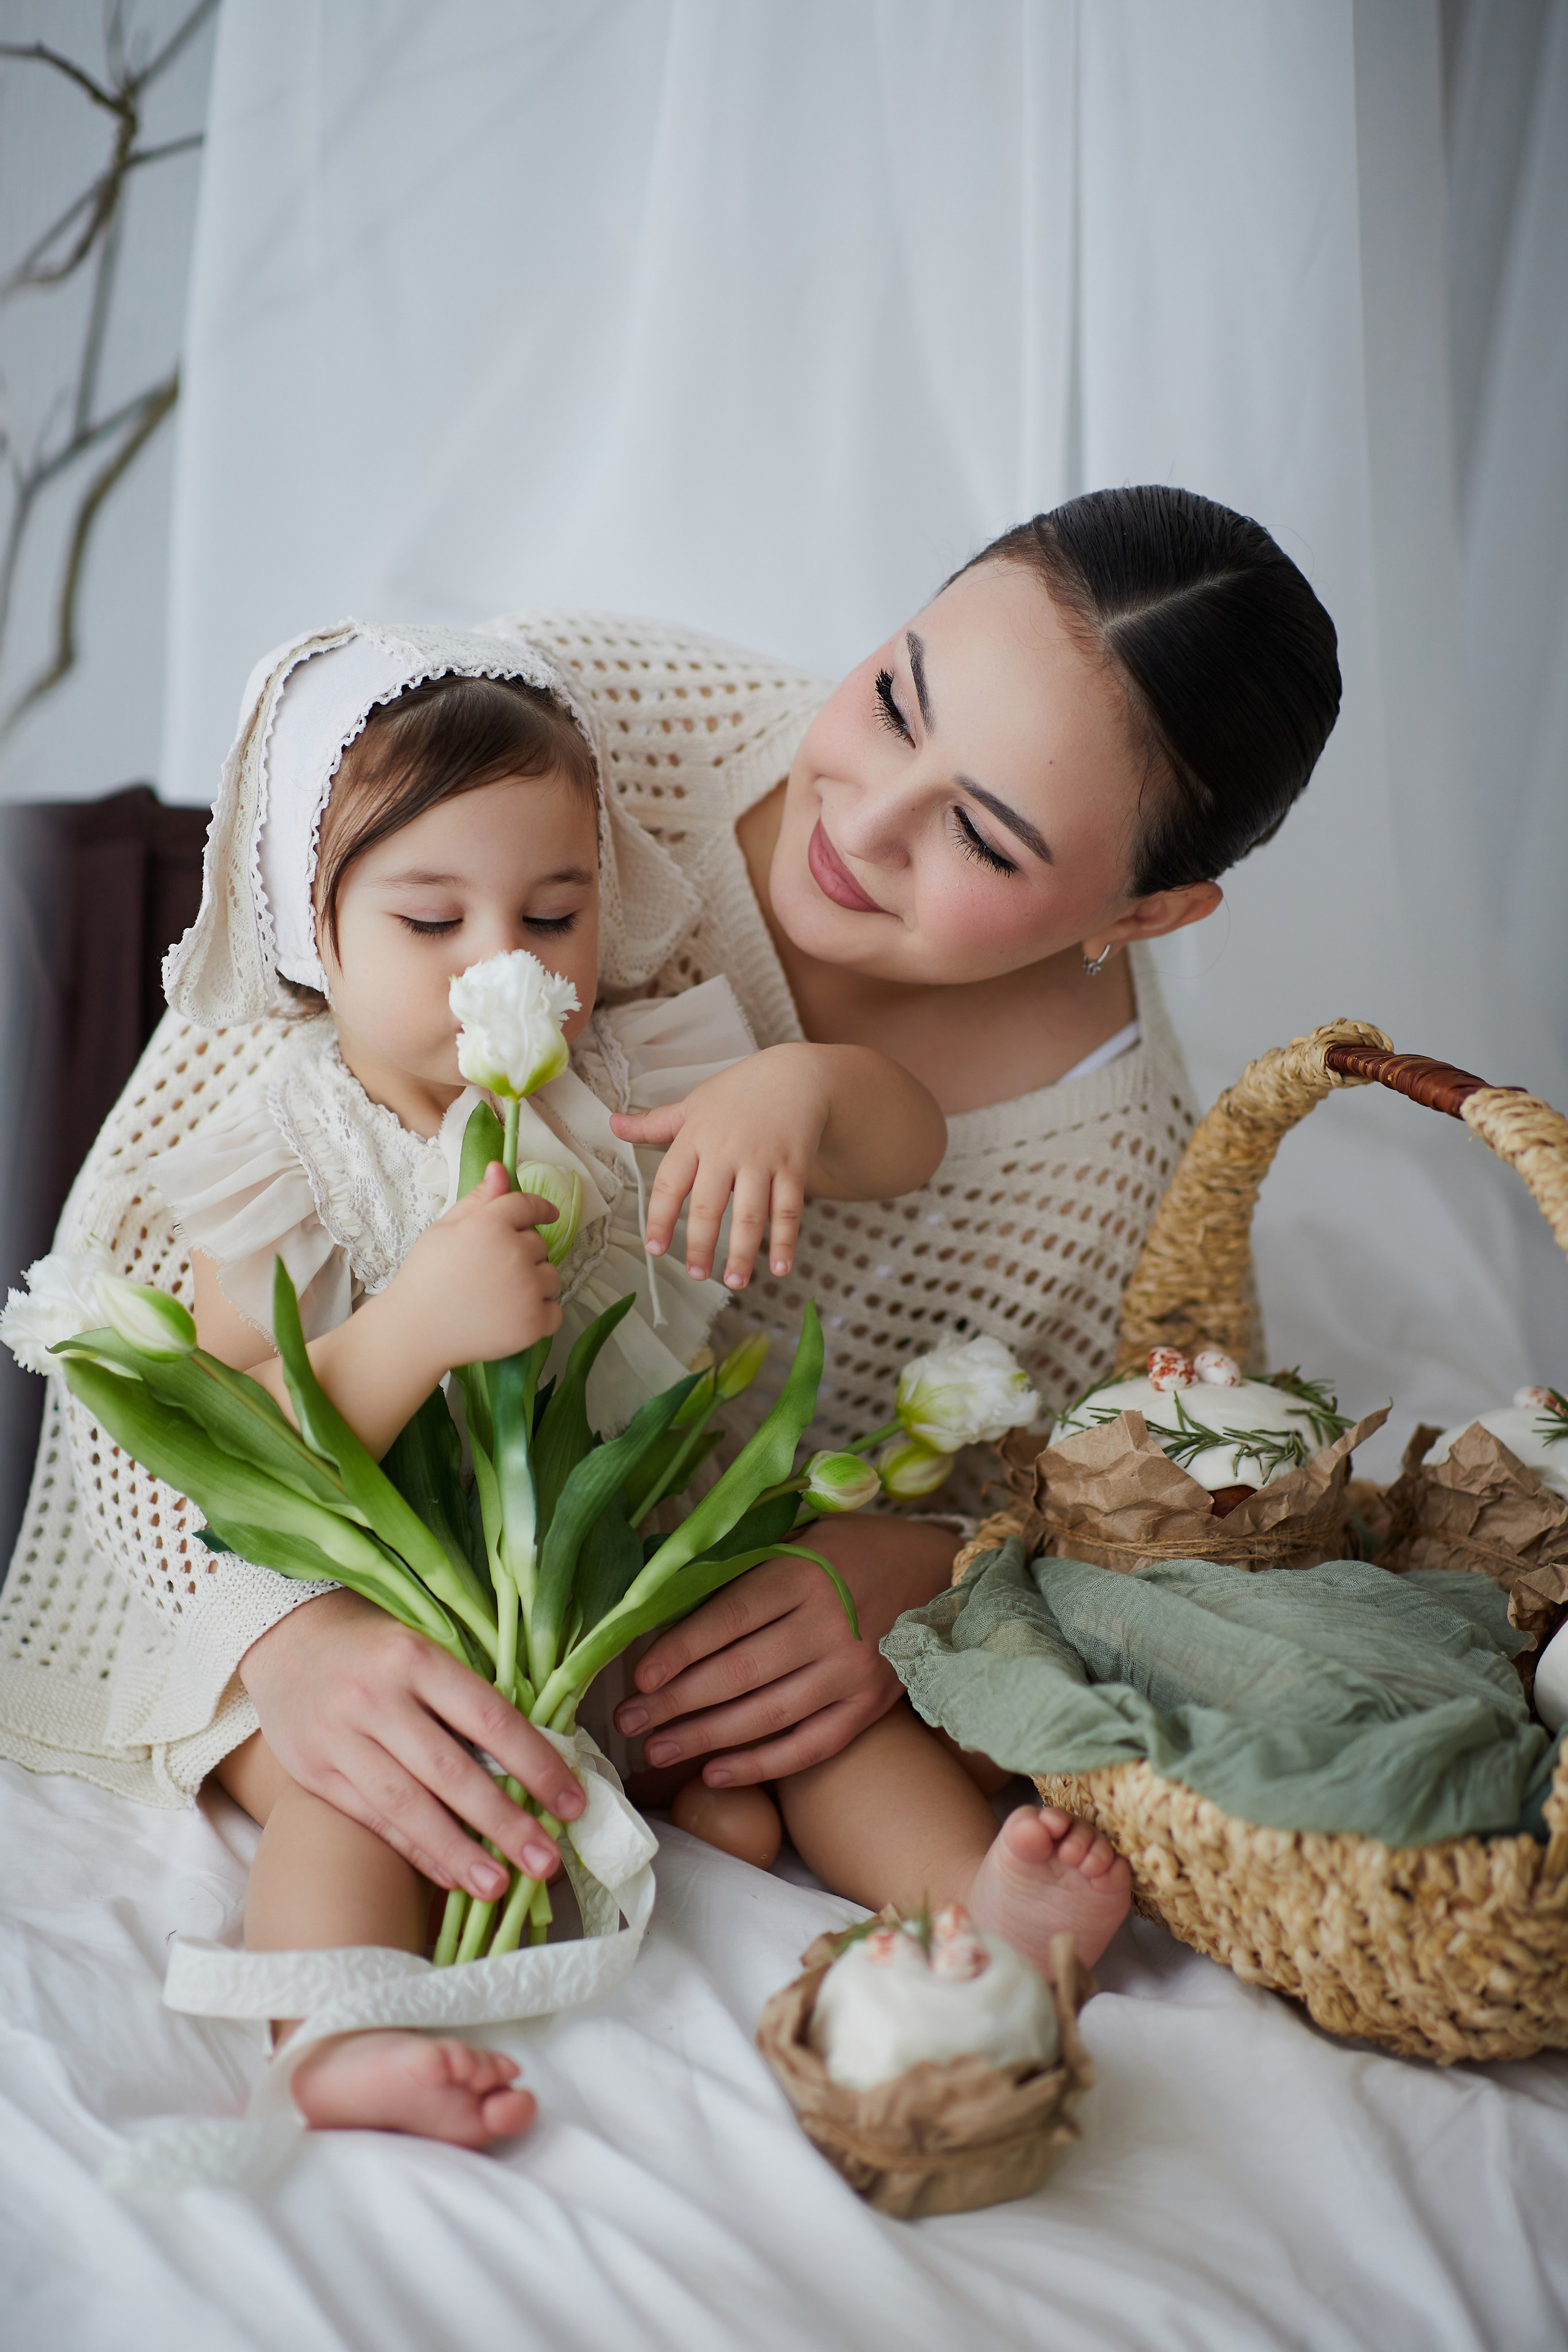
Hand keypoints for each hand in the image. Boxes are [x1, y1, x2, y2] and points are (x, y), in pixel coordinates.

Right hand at [239, 1589, 586, 1899]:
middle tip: (547, 1861)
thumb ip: (467, 1698)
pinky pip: (373, 1820)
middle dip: (504, 1822)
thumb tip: (538, 1760)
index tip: (573, 1803)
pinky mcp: (314, 1773)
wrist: (286, 1639)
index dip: (536, 1764)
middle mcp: (376, 1698)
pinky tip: (451, 1876)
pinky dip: (416, 1851)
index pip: (489, 1718)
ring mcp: (339, 1738)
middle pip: (450, 1771)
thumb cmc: (376, 1647)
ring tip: (499, 1887)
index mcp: (416, 1657)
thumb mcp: (423, 1649)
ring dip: (459, 1852)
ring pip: (407, 1806)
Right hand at [391, 1160, 562, 1372]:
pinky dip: (542, 1312)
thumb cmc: (426, 1276)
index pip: (528, 1206)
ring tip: (501, 1294)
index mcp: (491, 1225)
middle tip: (492, 1270)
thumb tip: (501, 1168)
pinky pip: (556, 1310)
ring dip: (535, 1282)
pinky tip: (514, 1314)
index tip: (547, 1214)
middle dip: (522, 1252)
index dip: (539, 1208)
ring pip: (551, 1276)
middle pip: (539, 1244)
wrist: (416, 1330)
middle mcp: (515, 1254)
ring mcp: (528, 1291)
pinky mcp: (534, 1323)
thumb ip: (478, 1199)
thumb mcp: (445, 1229)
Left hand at [610, 1046, 832, 1288]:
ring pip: (749, 1213)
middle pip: (708, 1205)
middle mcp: (726, 1150)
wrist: (795, 1075)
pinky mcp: (793, 1166)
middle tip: (694, 1275)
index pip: (670, 1183)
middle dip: (699, 1244)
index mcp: (695, 1137)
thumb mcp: (693, 1105)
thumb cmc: (738, 1092)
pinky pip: (788, 1209)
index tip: (654, 1249)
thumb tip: (612, 1124)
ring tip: (733, 1282)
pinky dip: (785, 1241)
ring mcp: (762, 1159)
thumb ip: (654, 1124)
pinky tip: (779, 1269)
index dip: (659, 1218)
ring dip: (741, 1252)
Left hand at [611, 1516, 958, 1784]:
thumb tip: (665, 1596)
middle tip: (630, 1721)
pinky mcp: (869, 1707)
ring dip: (705, 1738)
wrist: (938, 1573)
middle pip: (739, 1673)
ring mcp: (852, 1673)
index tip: (639, 1675)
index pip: (729, 1618)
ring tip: (657, 1751)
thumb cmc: (853, 1550)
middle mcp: (829, 1626)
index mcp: (805, 1574)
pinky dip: (761, 1765)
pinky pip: (809, 1747)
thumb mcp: (800, 1537)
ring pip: (767, 1716)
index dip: (681, 1650)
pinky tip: (716, 1774)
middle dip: (677, 1702)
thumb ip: (743, 1565)